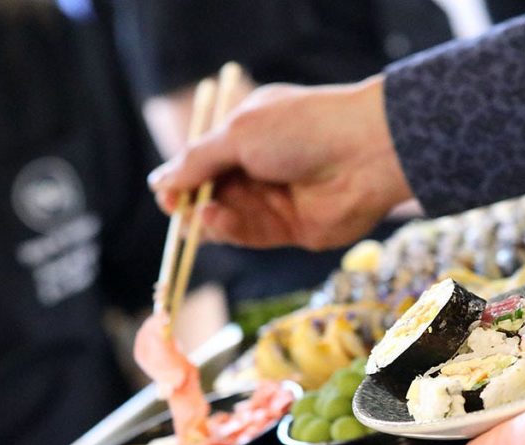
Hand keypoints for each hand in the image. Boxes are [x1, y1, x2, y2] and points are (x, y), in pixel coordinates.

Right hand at [148, 75, 412, 249]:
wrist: (365, 154)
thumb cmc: (303, 130)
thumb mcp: (239, 134)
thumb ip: (198, 160)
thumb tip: (159, 182)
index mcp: (247, 133)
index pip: (204, 160)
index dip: (182, 178)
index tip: (164, 193)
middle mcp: (260, 167)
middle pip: (212, 193)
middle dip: (190, 203)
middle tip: (175, 211)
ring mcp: (276, 199)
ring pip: (229, 217)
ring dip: (209, 218)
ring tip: (198, 214)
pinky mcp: (291, 229)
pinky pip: (251, 234)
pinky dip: (231, 229)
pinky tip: (215, 220)